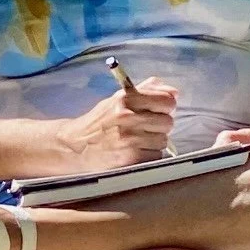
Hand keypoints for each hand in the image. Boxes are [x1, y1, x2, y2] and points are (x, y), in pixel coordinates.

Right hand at [59, 77, 177, 170]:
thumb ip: (145, 92)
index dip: (166, 106)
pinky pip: (155, 155)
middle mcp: (127, 117)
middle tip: (144, 128)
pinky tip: (133, 152)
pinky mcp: (130, 157)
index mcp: (125, 99)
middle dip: (159, 126)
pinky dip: (148, 155)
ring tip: (136, 141)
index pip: (166, 100)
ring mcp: (129, 138)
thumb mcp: (117, 100)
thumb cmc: (98, 123)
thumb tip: (174, 92)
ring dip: (153, 142)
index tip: (159, 110)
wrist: (75, 146)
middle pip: (168, 122)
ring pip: (163, 140)